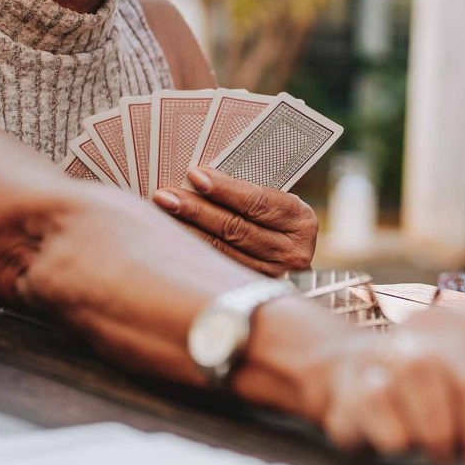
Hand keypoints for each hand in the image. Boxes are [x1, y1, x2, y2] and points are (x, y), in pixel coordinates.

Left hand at [154, 167, 316, 276]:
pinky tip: (174, 238)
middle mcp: (292, 252)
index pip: (258, 202)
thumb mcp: (275, 202)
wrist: (290, 256)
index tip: (195, 175)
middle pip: (237, 228)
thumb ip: (246, 193)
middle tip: (166, 196)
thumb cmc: (276, 219)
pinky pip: (218, 267)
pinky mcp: (253, 288)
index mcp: (301, 220)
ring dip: (189, 230)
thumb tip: (198, 178)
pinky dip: (194, 251)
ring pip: (223, 250)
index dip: (225, 189)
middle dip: (197, 209)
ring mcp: (274, 275)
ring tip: (163, 213)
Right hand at [313, 298, 464, 464]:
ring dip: (443, 443)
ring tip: (441, 453)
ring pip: (432, 402)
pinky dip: (400, 442)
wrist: (354, 372)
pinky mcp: (356, 376)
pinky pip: (388, 422)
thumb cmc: (434, 397)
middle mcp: (439, 325)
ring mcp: (394, 345)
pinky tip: (401, 441)